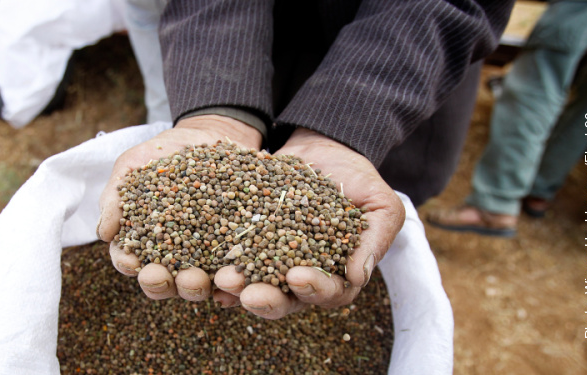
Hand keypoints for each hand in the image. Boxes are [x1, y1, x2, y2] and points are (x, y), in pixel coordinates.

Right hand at [97, 115, 262, 300]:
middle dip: (160, 283)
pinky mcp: (235, 249)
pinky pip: (236, 270)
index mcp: (142, 241)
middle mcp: (172, 257)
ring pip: (199, 283)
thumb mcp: (133, 165)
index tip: (131, 262)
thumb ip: (116, 196)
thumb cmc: (160, 154)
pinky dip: (234, 279)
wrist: (204, 136)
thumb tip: (104, 233)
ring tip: (199, 277)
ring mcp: (205, 257)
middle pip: (163, 282)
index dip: (127, 264)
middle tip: (164, 276)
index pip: (129, 260)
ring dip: (196, 286)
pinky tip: (235, 275)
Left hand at [212, 128, 405, 318]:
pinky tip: (207, 268)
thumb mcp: (380, 204)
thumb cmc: (360, 179)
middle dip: (267, 299)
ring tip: (224, 280)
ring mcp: (272, 261)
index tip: (297, 276)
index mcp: (337, 274)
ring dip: (237, 288)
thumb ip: (374, 238)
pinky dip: (218, 265)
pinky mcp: (248, 241)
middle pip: (286, 299)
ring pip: (254, 284)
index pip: (329, 293)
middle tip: (250, 294)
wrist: (324, 149)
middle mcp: (302, 275)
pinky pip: (232, 258)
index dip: (314, 289)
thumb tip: (357, 276)